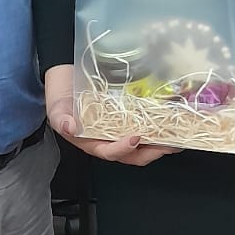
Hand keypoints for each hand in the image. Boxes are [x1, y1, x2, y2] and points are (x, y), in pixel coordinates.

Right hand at [46, 68, 176, 167]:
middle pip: (132, 155)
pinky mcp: (128, 120)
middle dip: (151, 152)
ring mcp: (120, 131)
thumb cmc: (62, 97)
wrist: (67, 80)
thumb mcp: (57, 109)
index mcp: (91, 143)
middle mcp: (108, 141)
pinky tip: (170, 122)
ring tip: (176, 138)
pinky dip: (157, 128)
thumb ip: (61, 119)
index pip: (110, 152)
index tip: (135, 137)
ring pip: (143, 145)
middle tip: (168, 144)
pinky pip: (144, 127)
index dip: (123, 148)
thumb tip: (70, 127)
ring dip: (159, 143)